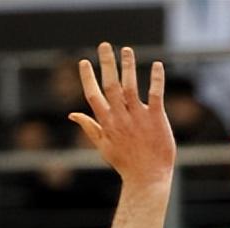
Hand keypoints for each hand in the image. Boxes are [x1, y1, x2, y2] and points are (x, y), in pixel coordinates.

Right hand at [70, 43, 175, 187]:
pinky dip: (156, 80)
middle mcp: (121, 117)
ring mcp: (139, 118)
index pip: (93, 95)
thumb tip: (72, 114)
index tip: (84, 61)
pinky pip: (156, 95)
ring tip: (127, 50)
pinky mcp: (156, 120)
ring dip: (128, 66)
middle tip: (104, 45)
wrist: (148, 180)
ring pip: (131, 86)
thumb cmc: (126, 164)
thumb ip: (89, 127)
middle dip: (107, 64)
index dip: (88, 77)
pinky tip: (157, 65)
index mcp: (107, 123)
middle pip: (111, 85)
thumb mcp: (104, 147)